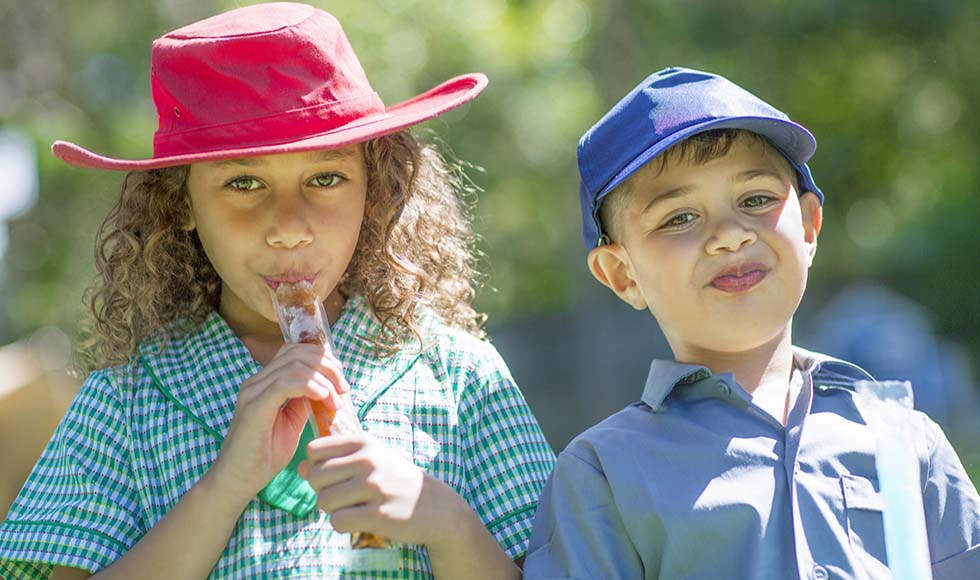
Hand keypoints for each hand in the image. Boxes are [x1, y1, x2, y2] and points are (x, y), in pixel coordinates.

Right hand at [206, 343, 349, 505]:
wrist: (237, 481)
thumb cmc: (264, 456)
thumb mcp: (292, 424)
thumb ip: (304, 403)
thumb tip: (325, 390)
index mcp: (265, 383)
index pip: (294, 351)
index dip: (322, 358)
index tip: (341, 380)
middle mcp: (257, 382)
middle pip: (297, 353)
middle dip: (328, 366)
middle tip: (344, 389)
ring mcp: (253, 392)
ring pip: (294, 365)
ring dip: (323, 380)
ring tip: (335, 401)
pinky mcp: (254, 407)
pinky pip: (285, 383)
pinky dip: (310, 386)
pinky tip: (323, 399)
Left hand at [299, 434, 463, 546]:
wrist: (435, 506)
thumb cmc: (397, 479)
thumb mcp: (373, 457)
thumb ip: (336, 458)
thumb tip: (299, 467)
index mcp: (365, 442)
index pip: (314, 450)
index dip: (315, 465)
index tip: (331, 475)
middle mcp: (369, 461)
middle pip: (315, 477)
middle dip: (322, 490)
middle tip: (341, 496)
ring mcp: (374, 488)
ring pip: (324, 501)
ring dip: (333, 509)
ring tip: (352, 507)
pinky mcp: (378, 515)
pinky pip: (338, 522)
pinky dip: (343, 525)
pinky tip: (358, 520)